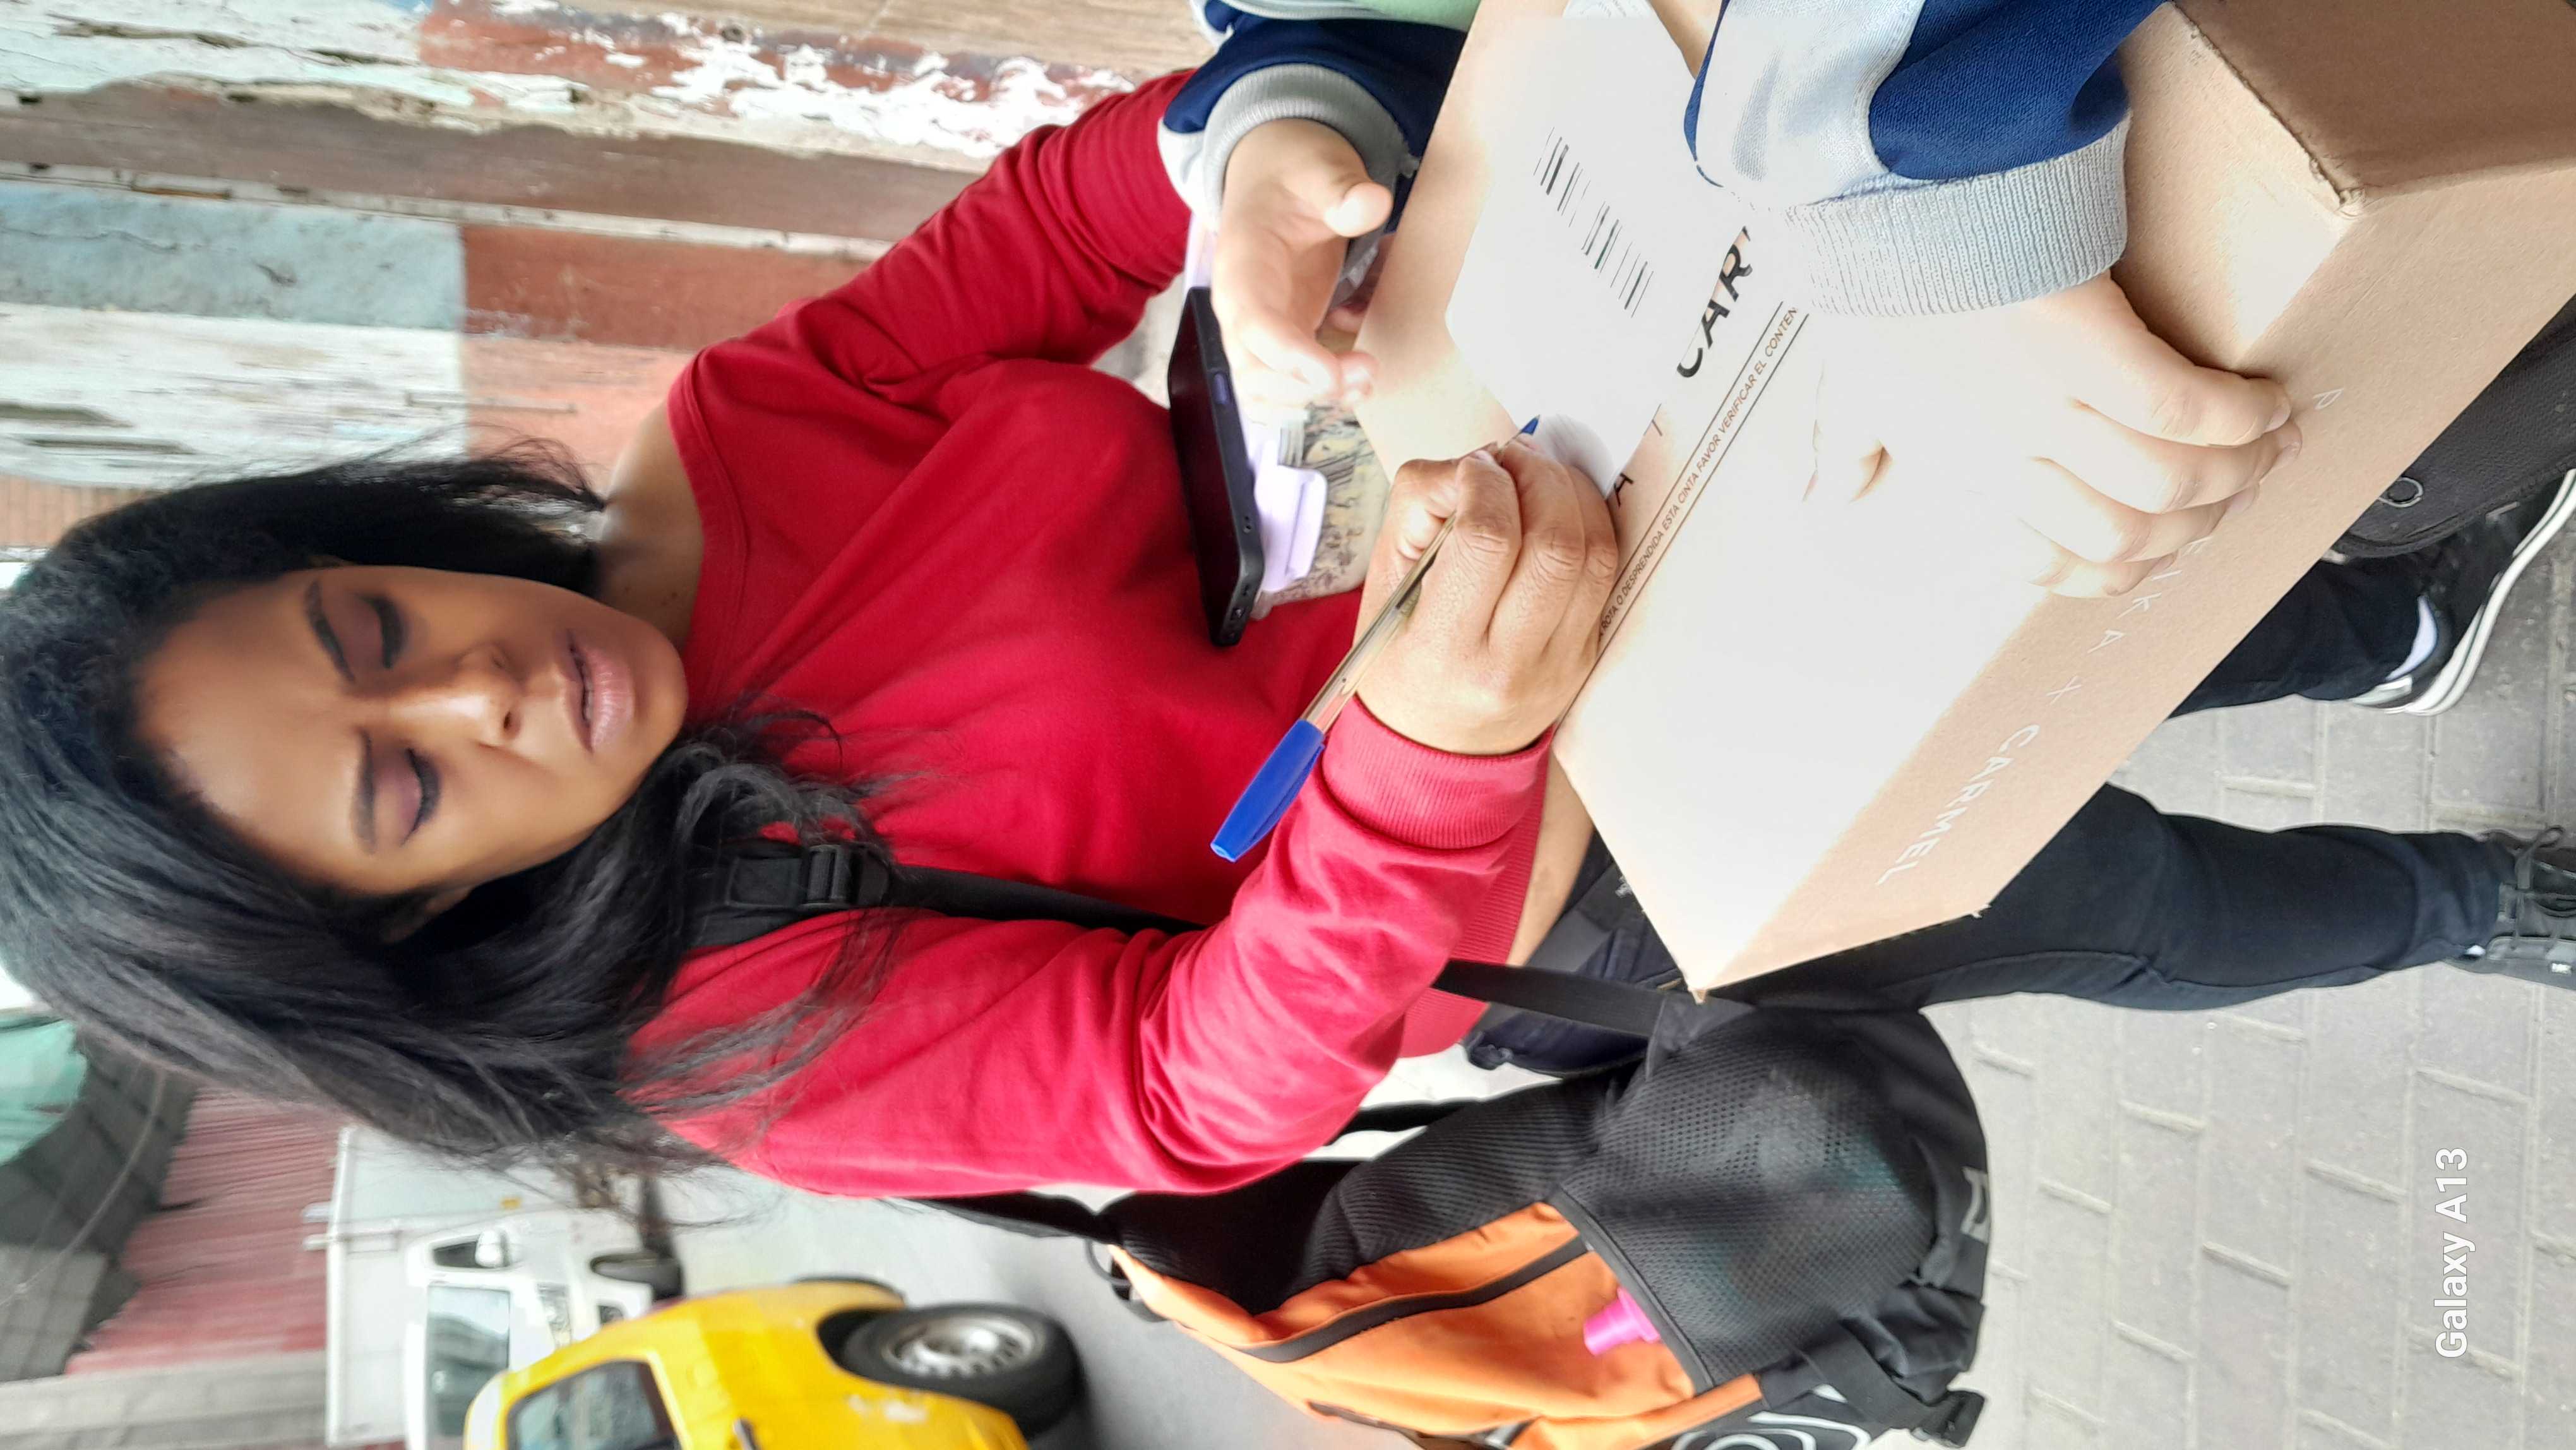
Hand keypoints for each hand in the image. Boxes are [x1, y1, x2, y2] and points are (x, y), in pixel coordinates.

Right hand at [1211, 119, 1390, 407]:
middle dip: (1308, 387)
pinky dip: (1313, 398)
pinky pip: (1280, 390)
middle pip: (1254, 372)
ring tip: (1365, 381)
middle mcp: (1240, 308)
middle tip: (1369, 370)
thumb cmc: (1293, 175)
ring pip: (1263, 392)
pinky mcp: (1278, 342)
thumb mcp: (1320, 168)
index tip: (1333, 375)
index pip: (1254, 325)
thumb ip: (1341, 188)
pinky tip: (1354, 382)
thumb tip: (1371, 204)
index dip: (1290, 357)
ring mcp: (1257, 331)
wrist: (1276, 177)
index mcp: (1242, 266)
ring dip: (1311, 401)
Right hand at [1355, 439, 1619, 754]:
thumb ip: (1419, 509)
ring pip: (1594, 554)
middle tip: (1512, 459)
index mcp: (1444, 649)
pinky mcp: (1586, 656)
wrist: (1434, 749)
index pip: (1487, 540)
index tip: (1471, 469)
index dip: (1485, 482)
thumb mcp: (1382, 587)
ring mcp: (1558, 664)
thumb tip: (1480, 462)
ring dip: (1573, 493)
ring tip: (1538, 475)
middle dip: (1538, 478)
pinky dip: (1590, 524)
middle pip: (1554, 543)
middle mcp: (1509, 663)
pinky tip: (1560, 508)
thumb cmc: (1400, 660)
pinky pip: (1606, 574)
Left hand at [1808, 273, 2301, 596]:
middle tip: (2240, 486)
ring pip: (2171, 481)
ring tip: (2274, 443)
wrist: (1881, 208)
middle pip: (2132, 531)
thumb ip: (1846, 445)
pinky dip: (2236, 415)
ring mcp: (2050, 405)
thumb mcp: (1845, 385)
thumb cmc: (1874, 288)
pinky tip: (2268, 401)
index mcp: (1968, 470)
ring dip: (2237, 470)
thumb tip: (1833, 492)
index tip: (2154, 538)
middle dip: (2199, 521)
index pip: (2063, 559)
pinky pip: (2182, 409)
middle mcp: (2013, 452)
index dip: (2121, 565)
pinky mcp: (2087, 347)